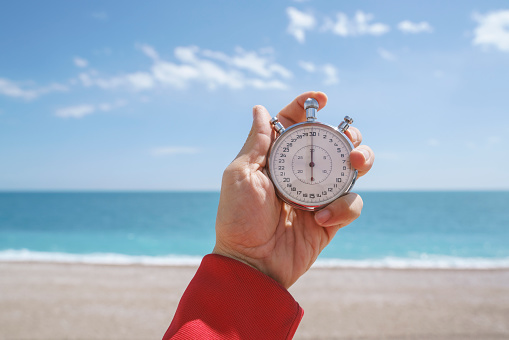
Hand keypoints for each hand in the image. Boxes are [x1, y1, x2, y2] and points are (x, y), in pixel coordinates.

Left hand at [213, 91, 374, 288]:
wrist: (251, 264)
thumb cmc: (239, 219)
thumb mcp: (240, 175)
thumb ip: (256, 143)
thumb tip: (261, 108)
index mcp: (277, 158)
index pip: (295, 123)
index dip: (307, 106)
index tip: (320, 98)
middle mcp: (300, 173)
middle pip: (332, 143)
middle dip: (347, 135)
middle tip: (349, 138)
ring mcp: (318, 195)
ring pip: (351, 168)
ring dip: (360, 161)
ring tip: (354, 164)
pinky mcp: (331, 218)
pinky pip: (351, 203)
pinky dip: (342, 207)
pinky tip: (321, 218)